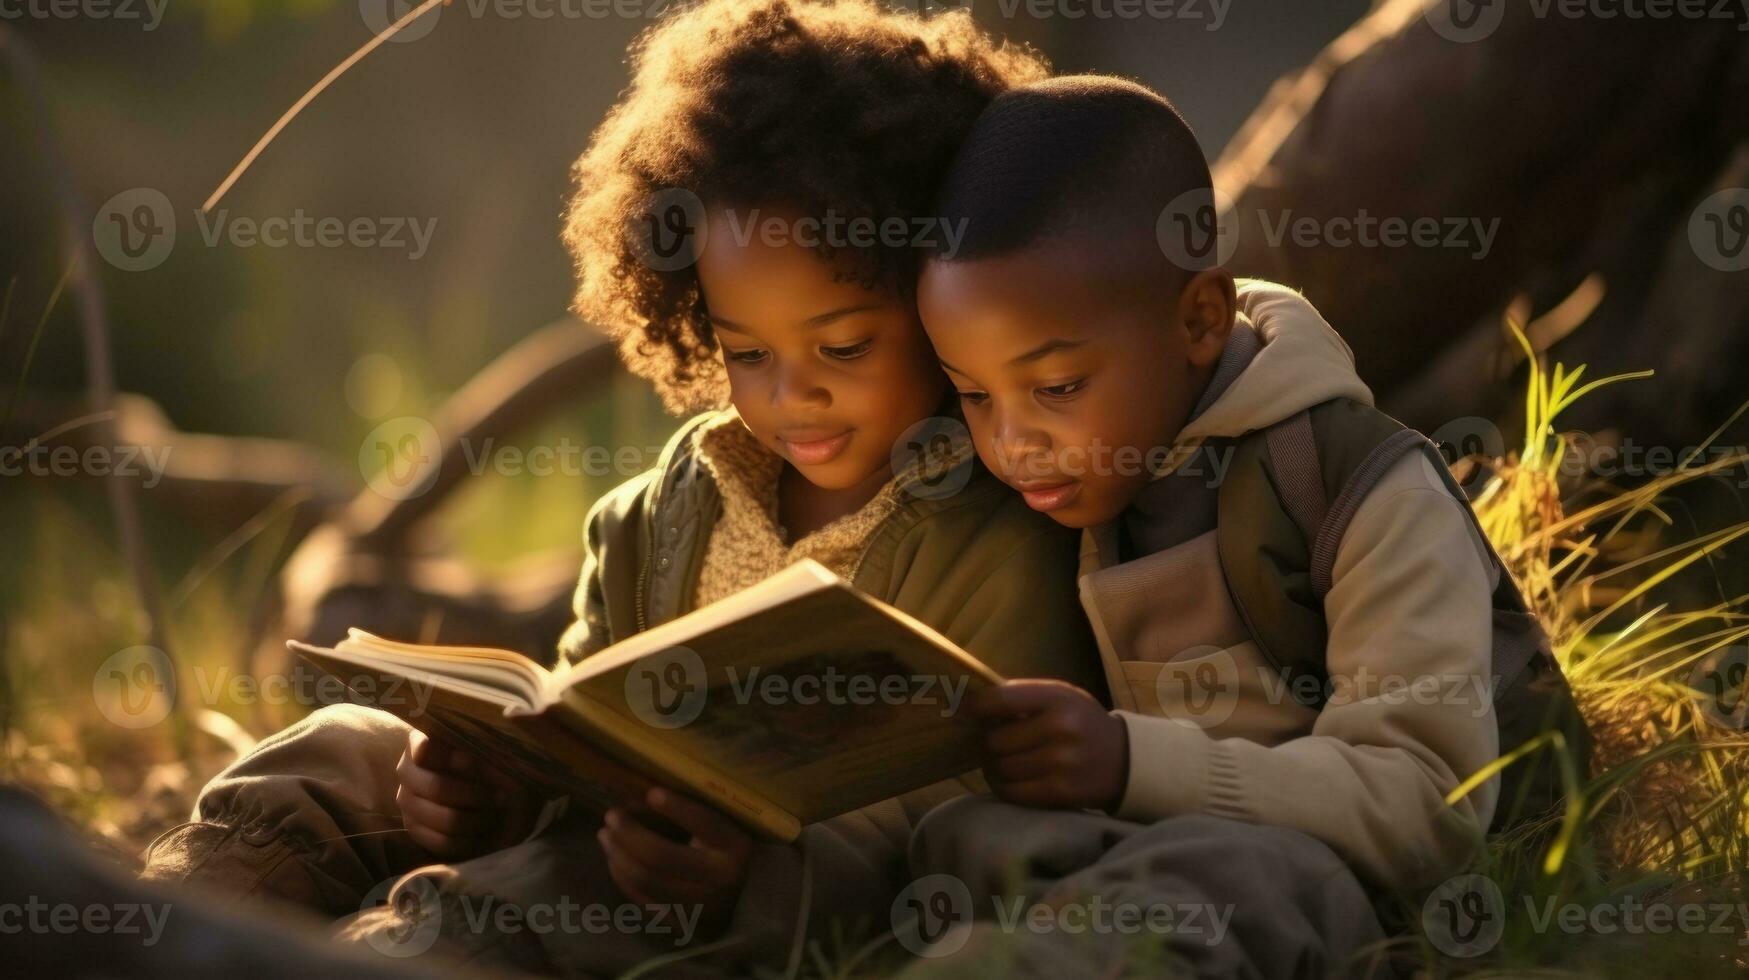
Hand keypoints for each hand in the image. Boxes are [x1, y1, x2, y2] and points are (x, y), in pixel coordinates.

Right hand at [395, 728, 535, 858]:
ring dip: (476, 819)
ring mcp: (407, 801)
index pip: (427, 751)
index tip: (479, 764)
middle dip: (474, 794)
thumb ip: (502, 731)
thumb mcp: (495, 742)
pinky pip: (441, 842)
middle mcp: (407, 770)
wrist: (488, 788)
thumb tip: (511, 716)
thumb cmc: (491, 759)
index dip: (455, 760)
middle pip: (436, 787)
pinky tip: (484, 831)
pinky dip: (468, 840)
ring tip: (496, 812)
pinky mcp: (413, 828)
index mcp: (421, 740)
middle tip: (501, 795)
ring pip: (441, 818)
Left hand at [598, 787, 751, 935]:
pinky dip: (622, 876)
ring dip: (617, 854)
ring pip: (645, 879)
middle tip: (611, 815)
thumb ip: (685, 814)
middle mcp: (719, 880)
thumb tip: (637, 798)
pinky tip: (615, 859)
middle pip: (660, 856)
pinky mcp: (679, 923)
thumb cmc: (724, 854)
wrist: (741, 904)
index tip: (652, 793)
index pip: (704, 823)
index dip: (677, 807)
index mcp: (735, 848)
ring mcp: (698, 906)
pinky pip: (641, 898)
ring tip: (605, 835)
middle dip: (629, 833)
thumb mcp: (717, 831)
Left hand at [968, 679, 1129, 811]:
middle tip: (990, 743)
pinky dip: (1003, 787)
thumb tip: (972, 706)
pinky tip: (1008, 779)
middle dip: (987, 743)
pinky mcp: (1061, 792)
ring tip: (999, 761)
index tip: (969, 713)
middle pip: (995, 740)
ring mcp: (1061, 763)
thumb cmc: (1081, 722)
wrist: (1124, 759)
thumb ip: (1022, 698)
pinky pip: (1012, 793)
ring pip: (1000, 768)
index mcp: (1057, 697)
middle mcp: (1060, 728)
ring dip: (992, 767)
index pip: (999, 699)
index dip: (976, 707)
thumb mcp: (1060, 697)